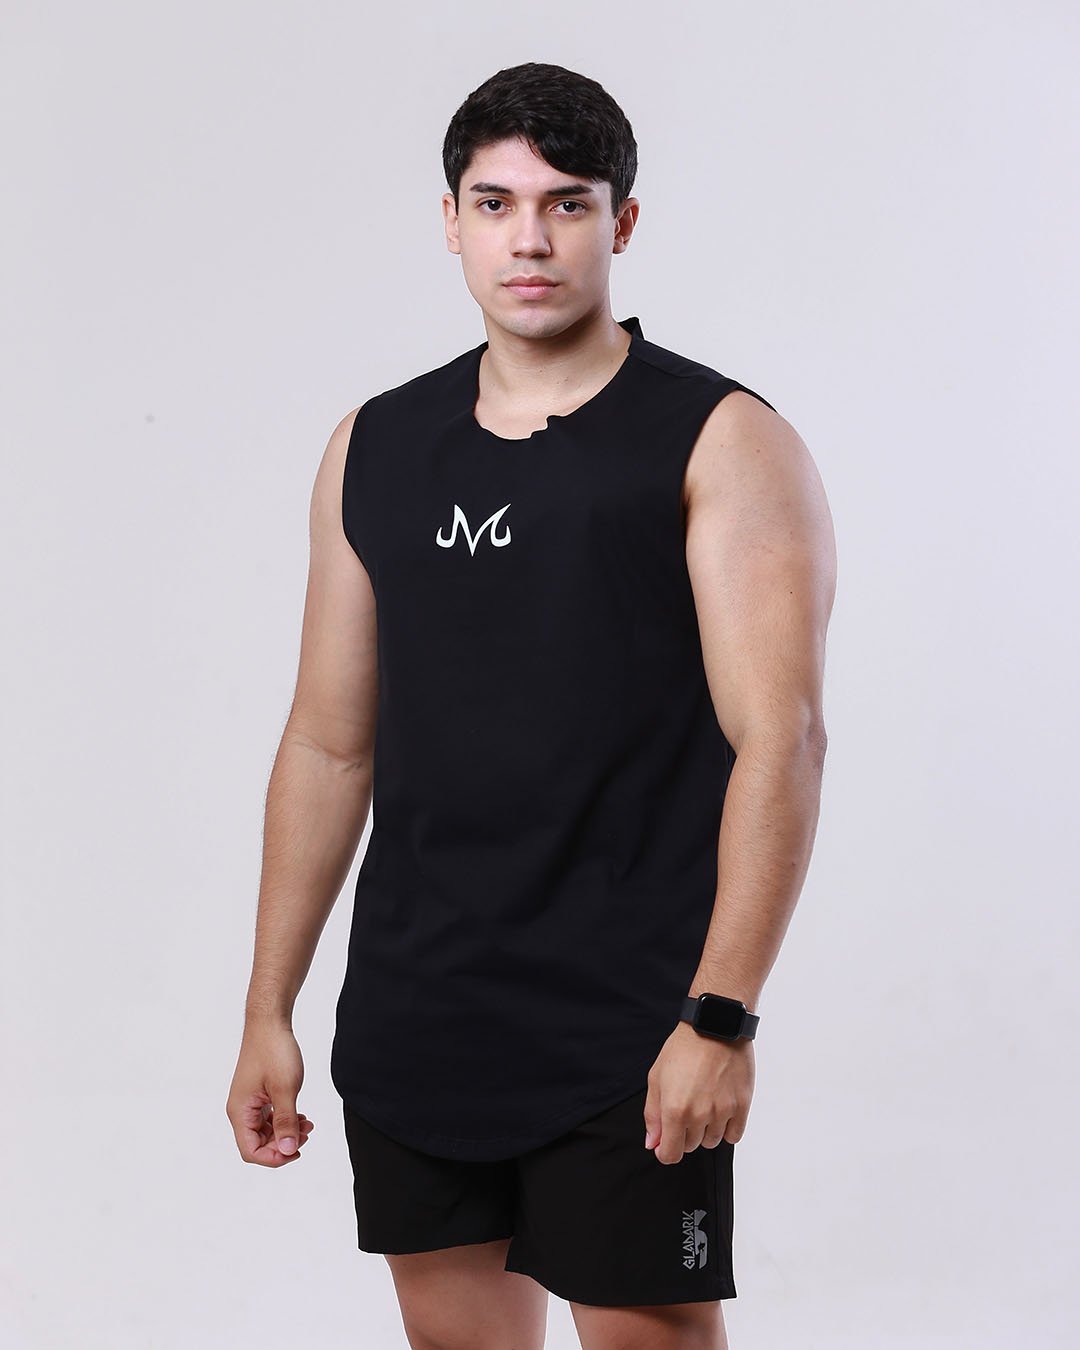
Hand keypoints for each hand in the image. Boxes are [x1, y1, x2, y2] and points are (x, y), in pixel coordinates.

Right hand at [226, 1020, 314, 1166]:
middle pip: (258, 1144)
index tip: (297, 1151)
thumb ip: (286, 1122)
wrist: (270, 1022)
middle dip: (283, 1144)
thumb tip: (288, 1151)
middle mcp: (240, 1109)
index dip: (273, 1157)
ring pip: (265, 1131)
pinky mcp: (258, 1094)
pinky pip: (268, 1117)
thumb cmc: (274, 1050)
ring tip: (307, 1125)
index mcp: (240, 1111)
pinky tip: (300, 1116)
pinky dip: (284, 1120)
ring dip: (286, 1133)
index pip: (250, 1151)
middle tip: (307, 1135)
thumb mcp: (285, 1088)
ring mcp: (249, 1101)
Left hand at [643, 1020, 754, 1164]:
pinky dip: (726, 1128)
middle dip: (684, 1133)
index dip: (665, 1151)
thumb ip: (653, 1115)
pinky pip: (733, 1135)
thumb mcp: (656, 1078)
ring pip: (712, 1142)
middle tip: (686, 1106)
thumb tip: (652, 1143)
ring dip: (706, 1130)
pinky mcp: (742, 1106)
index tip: (666, 1142)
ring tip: (704, 1102)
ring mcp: (723, 1112)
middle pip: (690, 1147)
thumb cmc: (683, 1049)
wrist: (714, 1027)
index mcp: (675, 1110)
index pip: (670, 1154)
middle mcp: (699, 1115)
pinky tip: (720, 1108)